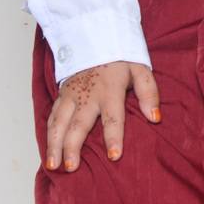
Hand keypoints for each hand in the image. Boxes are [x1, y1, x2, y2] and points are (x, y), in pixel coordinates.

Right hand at [45, 60, 160, 171]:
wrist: (95, 36)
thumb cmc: (121, 58)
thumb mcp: (141, 69)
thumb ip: (148, 93)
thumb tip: (155, 118)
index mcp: (110, 90)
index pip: (113, 117)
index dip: (114, 137)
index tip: (114, 156)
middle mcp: (88, 95)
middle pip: (79, 124)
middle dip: (74, 147)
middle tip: (72, 168)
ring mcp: (71, 95)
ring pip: (59, 123)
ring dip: (55, 145)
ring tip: (54, 165)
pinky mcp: (61, 95)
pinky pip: (52, 116)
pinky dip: (48, 134)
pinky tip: (48, 150)